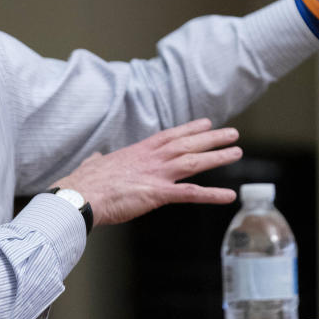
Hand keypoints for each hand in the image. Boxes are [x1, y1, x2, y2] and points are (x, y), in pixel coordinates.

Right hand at [51, 118, 240, 226]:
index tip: (206, 123)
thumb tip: (97, 157)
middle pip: (187, 144)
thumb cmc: (85, 183)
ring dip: (217, 156)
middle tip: (232, 133)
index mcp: (138, 151)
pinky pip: (191, 194)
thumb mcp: (94, 165)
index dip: (190, 129)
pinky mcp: (158, 193)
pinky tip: (229, 196)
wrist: (81, 196)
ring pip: (194, 162)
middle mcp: (152, 158)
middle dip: (211, 137)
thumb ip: (99, 160)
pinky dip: (212, 194)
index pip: (169, 136)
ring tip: (237, 152)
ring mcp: (156, 174)